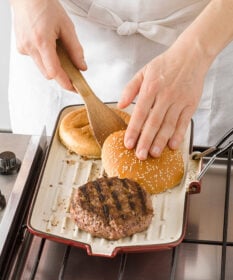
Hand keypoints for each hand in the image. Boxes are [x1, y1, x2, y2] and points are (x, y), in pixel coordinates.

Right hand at [10, 0, 86, 89]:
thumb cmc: (45, 5)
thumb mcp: (67, 27)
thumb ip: (75, 49)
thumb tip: (82, 66)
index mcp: (42, 42)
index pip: (54, 72)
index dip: (65, 82)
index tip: (74, 88)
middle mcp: (30, 47)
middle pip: (48, 74)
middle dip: (61, 75)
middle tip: (73, 71)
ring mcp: (24, 48)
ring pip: (42, 68)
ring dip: (53, 65)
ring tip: (59, 50)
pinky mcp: (21, 48)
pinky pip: (36, 60)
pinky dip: (45, 58)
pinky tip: (48, 45)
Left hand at [118, 37, 208, 159]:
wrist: (191, 55)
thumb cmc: (165, 64)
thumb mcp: (143, 72)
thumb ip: (130, 89)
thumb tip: (120, 105)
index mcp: (151, 88)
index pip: (140, 113)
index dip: (134, 130)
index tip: (128, 144)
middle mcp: (165, 96)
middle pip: (154, 122)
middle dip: (146, 141)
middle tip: (140, 155)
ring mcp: (179, 101)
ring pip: (169, 125)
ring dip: (161, 141)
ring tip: (154, 154)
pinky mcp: (191, 104)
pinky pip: (184, 122)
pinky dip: (178, 135)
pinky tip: (172, 145)